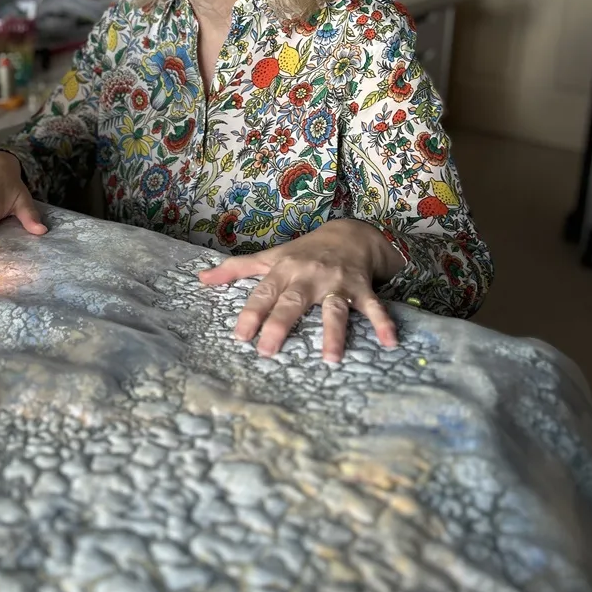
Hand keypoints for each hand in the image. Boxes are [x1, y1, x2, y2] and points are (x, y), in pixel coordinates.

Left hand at [198, 220, 403, 362]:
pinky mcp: (362, 289)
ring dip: (334, 333)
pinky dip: (384, 323)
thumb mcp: (268, 257)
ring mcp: (337, 283)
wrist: (349, 233)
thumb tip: (200, 278)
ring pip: (334, 309)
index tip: (239, 336)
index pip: (263, 294)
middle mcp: (309, 276)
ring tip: (330, 359)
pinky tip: (391, 343)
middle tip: (267, 351)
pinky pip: (374, 308)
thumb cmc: (303, 251)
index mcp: (284, 270)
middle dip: (280, 325)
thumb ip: (235, 269)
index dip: (251, 313)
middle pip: (293, 303)